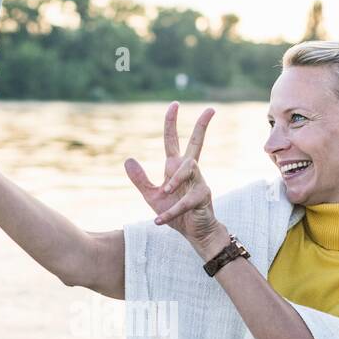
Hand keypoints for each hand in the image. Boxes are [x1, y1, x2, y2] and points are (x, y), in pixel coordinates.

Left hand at [123, 102, 222, 249]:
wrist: (195, 233)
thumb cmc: (175, 213)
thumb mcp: (151, 196)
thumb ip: (141, 179)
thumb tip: (128, 158)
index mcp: (175, 168)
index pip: (172, 140)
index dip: (171, 123)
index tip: (174, 105)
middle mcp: (190, 171)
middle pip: (196, 143)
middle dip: (202, 126)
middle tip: (211, 109)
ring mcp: (199, 182)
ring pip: (189, 169)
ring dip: (174, 181)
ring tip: (164, 193)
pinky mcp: (203, 197)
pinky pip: (185, 201)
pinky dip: (171, 212)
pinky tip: (160, 221)